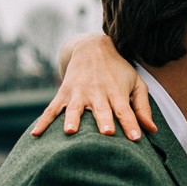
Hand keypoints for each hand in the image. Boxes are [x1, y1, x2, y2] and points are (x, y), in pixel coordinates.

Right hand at [28, 33, 156, 139]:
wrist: (92, 46)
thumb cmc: (118, 70)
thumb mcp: (135, 83)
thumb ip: (142, 106)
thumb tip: (151, 129)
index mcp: (116, 92)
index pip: (125, 110)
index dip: (130, 124)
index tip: (136, 138)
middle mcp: (97, 92)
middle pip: (101, 109)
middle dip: (103, 120)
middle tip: (106, 133)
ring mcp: (78, 93)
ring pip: (74, 108)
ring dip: (72, 119)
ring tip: (70, 132)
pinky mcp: (64, 93)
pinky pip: (52, 109)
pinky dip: (43, 122)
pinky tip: (36, 134)